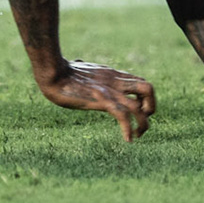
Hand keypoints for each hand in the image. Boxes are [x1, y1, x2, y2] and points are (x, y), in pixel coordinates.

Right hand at [37, 59, 157, 140]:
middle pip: (148, 89)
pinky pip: (123, 116)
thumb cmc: (60, 71)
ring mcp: (109, 91)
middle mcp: (115, 82)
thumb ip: (82, 66)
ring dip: (143, 124)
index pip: (140, 82)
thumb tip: (77, 62)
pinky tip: (127, 140)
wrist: (52, 73)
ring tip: (138, 135)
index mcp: (111, 74)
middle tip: (141, 120)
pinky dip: (128, 129)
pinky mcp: (101, 100)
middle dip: (151, 108)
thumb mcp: (77, 66)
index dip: (145, 98)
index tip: (138, 111)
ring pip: (140, 106)